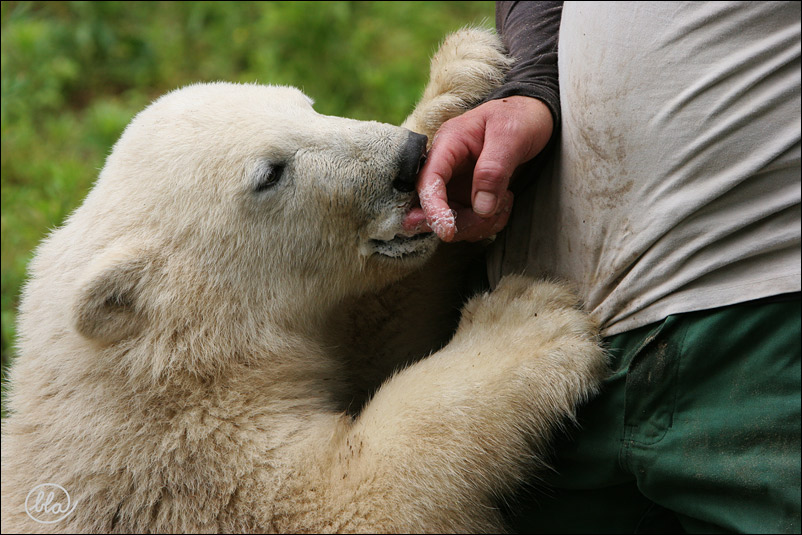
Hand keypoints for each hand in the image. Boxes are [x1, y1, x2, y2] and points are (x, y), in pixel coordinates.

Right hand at [406, 96, 552, 241]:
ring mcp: (456, 184)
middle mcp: (447, 166)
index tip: (446, 231)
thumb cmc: (521, 118)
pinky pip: (471, 221)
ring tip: (506, 201)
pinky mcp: (469, 197)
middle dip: (460, 221)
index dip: (432, 208)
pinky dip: (488, 223)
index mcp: (448, 143)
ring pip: (453, 219)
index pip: (428, 180)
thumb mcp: (511, 135)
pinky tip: (505, 204)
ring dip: (478, 224)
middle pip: (434, 206)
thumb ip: (494, 169)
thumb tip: (481, 207)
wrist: (535, 117)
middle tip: (489, 217)